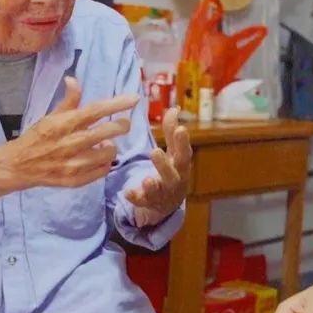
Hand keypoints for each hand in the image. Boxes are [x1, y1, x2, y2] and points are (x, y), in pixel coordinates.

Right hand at [0, 77, 137, 189]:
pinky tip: (97, 158)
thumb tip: (73, 79)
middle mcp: (70, 144)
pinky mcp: (75, 181)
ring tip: (104, 143)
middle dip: (122, 125)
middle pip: (108, 132)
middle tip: (123, 122)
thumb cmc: (37, 138)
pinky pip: (103, 171)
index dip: (117, 104)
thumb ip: (68, 101)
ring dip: (111, 146)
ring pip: (109, 153)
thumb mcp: (50, 116)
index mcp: (64, 124)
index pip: (95, 111)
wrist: (18, 166)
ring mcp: (73, 164)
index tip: (134, 99)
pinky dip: (105, 163)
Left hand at [125, 107, 190, 226]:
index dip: (183, 142)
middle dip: (165, 165)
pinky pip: (142, 202)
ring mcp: (161, 193)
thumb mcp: (173, 152)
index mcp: (180, 166)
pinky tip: (127, 193)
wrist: (168, 203)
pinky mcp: (148, 203)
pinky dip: (135, 198)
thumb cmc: (172, 171)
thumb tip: (174, 108)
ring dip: (152, 185)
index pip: (184, 153)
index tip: (181, 129)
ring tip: (147, 180)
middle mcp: (174, 181)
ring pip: (158, 191)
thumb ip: (172, 132)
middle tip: (155, 152)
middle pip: (173, 174)